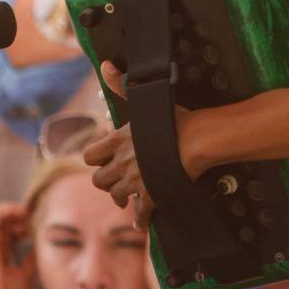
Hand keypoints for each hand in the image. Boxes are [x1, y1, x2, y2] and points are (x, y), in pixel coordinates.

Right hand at [0, 202, 35, 288]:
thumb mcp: (26, 273)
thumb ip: (32, 258)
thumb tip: (42, 244)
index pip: (11, 231)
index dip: (26, 225)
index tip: (41, 225)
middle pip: (6, 220)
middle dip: (23, 216)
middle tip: (38, 218)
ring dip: (16, 210)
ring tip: (31, 214)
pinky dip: (9, 208)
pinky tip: (24, 213)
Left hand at [83, 61, 202, 229]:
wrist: (197, 138)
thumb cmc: (174, 117)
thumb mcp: (144, 98)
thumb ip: (120, 84)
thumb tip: (105, 65)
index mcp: (117, 140)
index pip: (90, 155)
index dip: (96, 159)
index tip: (104, 159)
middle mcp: (121, 162)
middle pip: (99, 180)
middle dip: (107, 181)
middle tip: (117, 180)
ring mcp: (135, 180)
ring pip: (116, 196)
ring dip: (121, 198)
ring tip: (127, 198)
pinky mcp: (151, 194)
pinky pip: (140, 213)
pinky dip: (140, 220)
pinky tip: (141, 224)